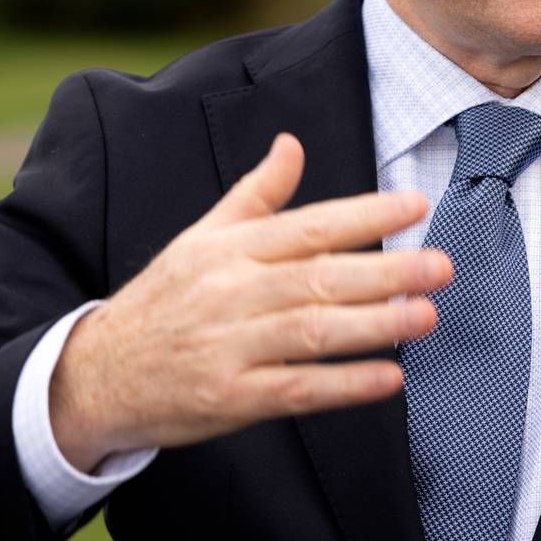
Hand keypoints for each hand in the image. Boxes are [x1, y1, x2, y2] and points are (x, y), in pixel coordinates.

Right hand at [48, 133, 449, 469]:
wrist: (99, 374)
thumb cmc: (164, 300)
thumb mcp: (201, 237)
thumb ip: (255, 193)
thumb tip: (291, 143)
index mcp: (228, 248)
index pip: (307, 225)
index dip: (364, 215)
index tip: (415, 205)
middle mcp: (230, 292)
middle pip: (318, 278)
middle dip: (386, 271)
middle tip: (441, 265)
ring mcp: (229, 347)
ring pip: (313, 331)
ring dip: (375, 325)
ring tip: (427, 315)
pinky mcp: (230, 398)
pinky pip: (296, 389)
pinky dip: (344, 385)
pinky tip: (389, 378)